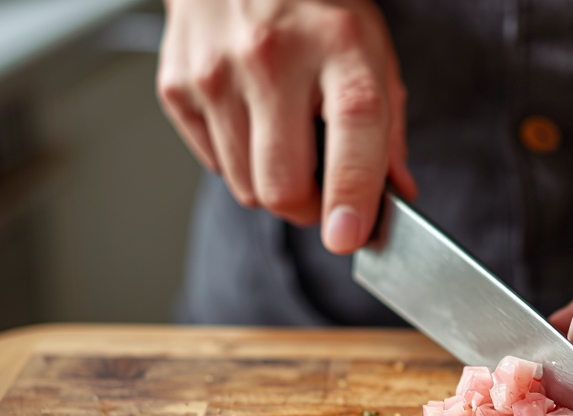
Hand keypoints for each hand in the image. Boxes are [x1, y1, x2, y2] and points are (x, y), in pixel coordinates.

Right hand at [157, 0, 415, 252]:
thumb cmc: (313, 7)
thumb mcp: (370, 50)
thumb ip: (388, 127)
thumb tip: (395, 194)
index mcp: (338, 46)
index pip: (352, 134)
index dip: (351, 195)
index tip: (349, 236)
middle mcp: (272, 57)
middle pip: (283, 186)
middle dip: (310, 209)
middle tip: (324, 193)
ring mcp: (216, 72)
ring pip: (247, 188)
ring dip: (274, 186)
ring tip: (287, 141)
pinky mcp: (177, 85)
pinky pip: (215, 165)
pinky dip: (239, 161)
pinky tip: (251, 121)